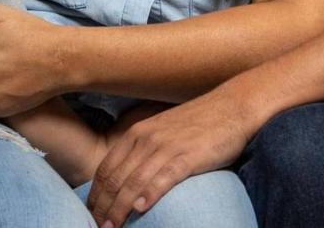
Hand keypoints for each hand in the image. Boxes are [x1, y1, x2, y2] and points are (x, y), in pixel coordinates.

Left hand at [88, 87, 253, 227]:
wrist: (231, 107)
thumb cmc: (197, 123)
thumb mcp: (162, 131)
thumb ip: (144, 151)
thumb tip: (127, 181)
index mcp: (137, 133)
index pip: (105, 169)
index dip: (95, 197)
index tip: (92, 216)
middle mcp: (147, 138)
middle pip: (115, 180)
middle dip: (103, 208)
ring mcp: (166, 147)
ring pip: (134, 182)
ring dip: (120, 209)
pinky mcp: (187, 156)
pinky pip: (163, 178)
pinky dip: (149, 194)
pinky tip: (141, 208)